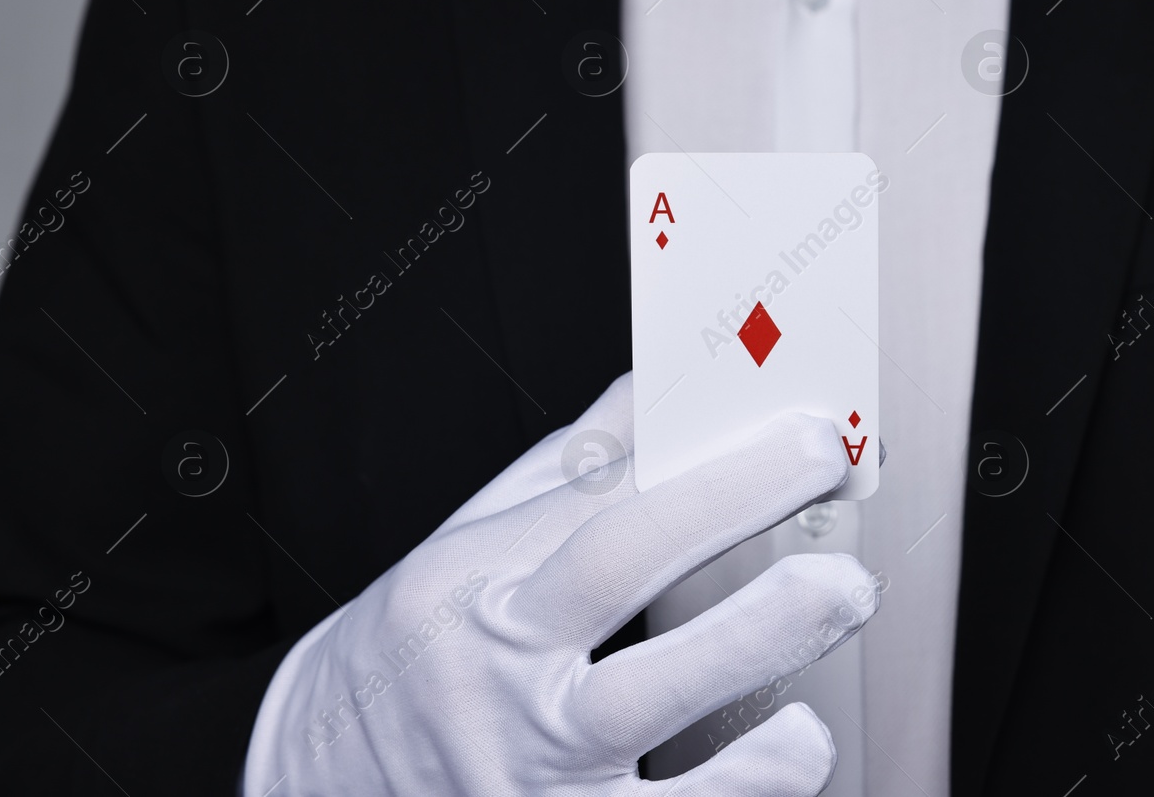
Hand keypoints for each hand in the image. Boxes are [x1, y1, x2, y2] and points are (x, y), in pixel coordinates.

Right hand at [242, 373, 876, 795]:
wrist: (307, 776)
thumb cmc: (405, 651)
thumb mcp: (462, 542)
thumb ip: (567, 472)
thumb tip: (659, 396)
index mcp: (480, 597)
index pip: (619, 524)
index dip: (728, 483)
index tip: (810, 448)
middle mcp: (507, 702)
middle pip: (655, 656)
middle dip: (770, 611)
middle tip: (845, 574)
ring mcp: (536, 795)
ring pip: (679, 787)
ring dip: (768, 749)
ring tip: (813, 700)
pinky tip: (779, 761)